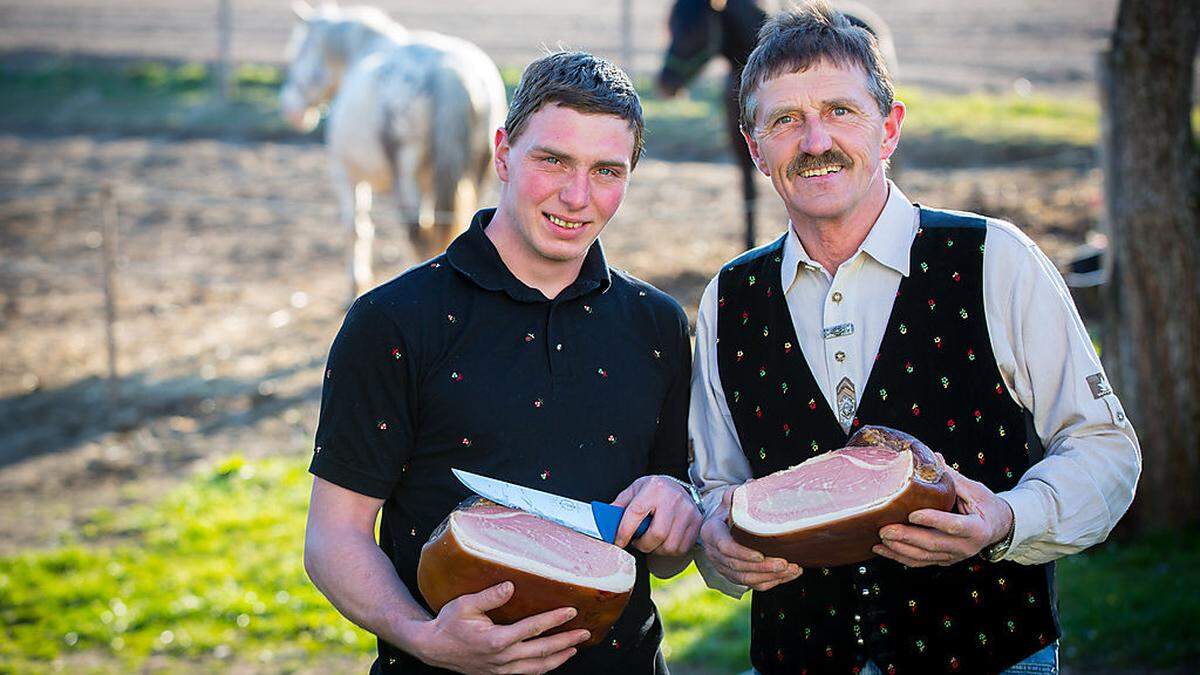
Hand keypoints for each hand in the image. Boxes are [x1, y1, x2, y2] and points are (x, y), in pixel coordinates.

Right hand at [411, 581, 589, 673]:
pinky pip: (526, 673)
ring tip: (574, 648)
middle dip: (566, 642)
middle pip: (542, 651)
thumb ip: (490, 596)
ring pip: (537, 667)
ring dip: (558, 658)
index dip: (554, 620)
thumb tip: (511, 586)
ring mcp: (501, 669)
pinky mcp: (499, 674)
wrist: (432, 648)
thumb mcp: (465, 604)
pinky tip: (552, 661)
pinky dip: (543, 668)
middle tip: (585, 633)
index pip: (533, 629)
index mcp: (496, 640)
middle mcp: (502, 658)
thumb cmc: (448, 624)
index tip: (571, 611)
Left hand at [611, 475, 702, 555]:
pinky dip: (669, 551)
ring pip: (669, 545)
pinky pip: (681, 548)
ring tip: (651, 541)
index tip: (618, 542)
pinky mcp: (697, 522)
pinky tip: (664, 542)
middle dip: (642, 545)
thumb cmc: (653, 491)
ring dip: (656, 549)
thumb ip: (620, 505)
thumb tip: (603, 522)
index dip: (624, 532)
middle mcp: (673, 498)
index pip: (635, 513)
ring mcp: (688, 511)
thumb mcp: (635, 490)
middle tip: (637, 542)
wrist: (678, 487)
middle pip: (656, 534)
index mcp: (654, 488)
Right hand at [698, 485, 800, 590]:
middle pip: (738, 565)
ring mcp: (723, 566)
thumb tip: (752, 486)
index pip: (725, 547)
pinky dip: (772, 582)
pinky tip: (788, 575)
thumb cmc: (730, 509)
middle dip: (763, 567)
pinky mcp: (734, 576)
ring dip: (770, 576)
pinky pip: (753, 584)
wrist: (723, 523)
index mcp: (711, 532)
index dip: (743, 553)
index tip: (761, 554)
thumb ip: (739, 493)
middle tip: (784, 563)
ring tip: (791, 569)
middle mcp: (714, 553)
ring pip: (746, 578)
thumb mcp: (732, 497)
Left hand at [873, 459, 1013, 566]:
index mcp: (977, 528)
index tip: (912, 513)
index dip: (933, 520)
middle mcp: (966, 546)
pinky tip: (882, 549)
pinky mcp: (944, 560)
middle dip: (907, 537)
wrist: (998, 527)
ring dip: (899, 550)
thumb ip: (952, 477)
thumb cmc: (985, 505)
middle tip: (885, 529)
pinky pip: (920, 562)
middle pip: (934, 544)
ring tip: (880, 539)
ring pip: (924, 557)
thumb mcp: (974, 490)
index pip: (954, 525)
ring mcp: (954, 556)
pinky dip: (900, 557)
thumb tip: (933, 457)